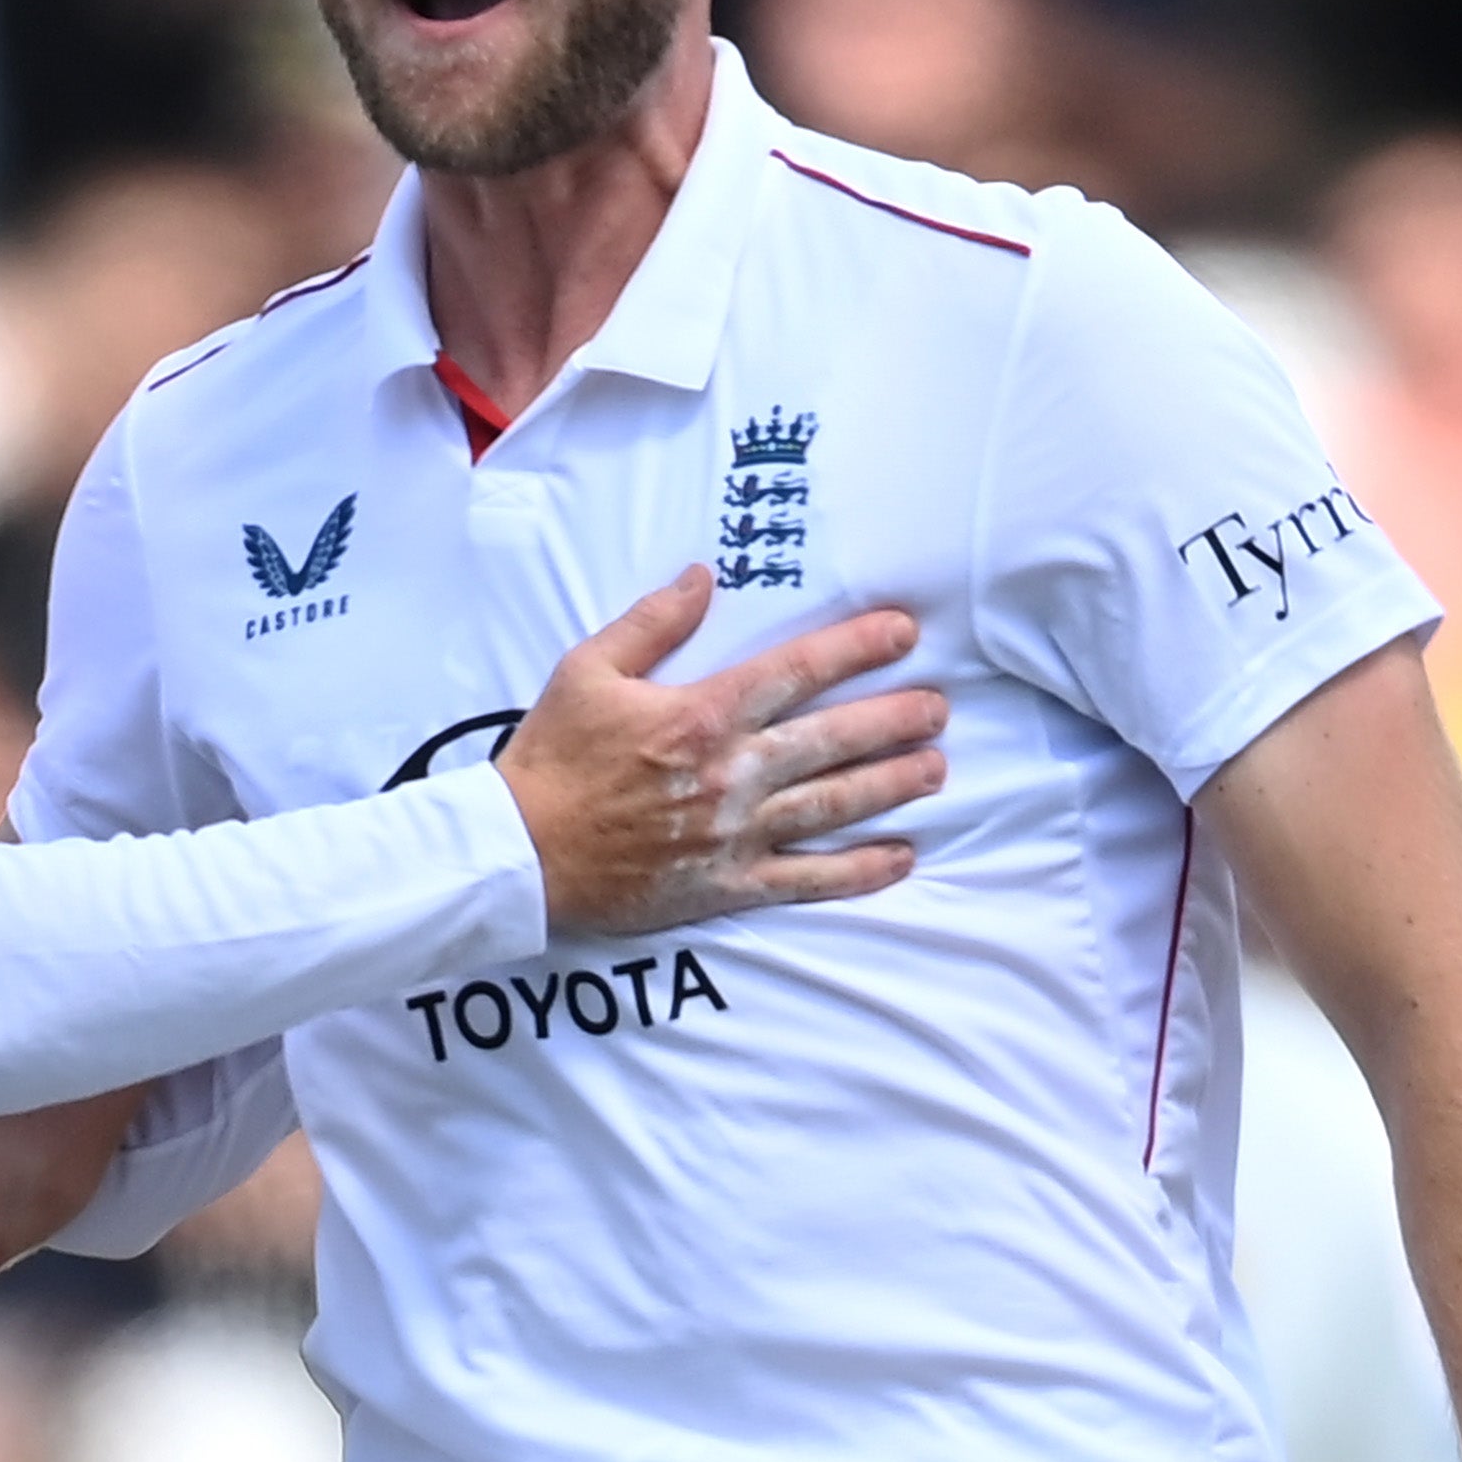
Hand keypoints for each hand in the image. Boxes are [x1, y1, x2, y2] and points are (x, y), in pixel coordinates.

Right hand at [501, 574, 950, 932]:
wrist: (520, 853)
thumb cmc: (552, 759)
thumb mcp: (588, 671)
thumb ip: (651, 622)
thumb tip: (702, 576)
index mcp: (701, 715)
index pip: (798, 672)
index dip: (858, 648)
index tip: (905, 631)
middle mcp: (730, 774)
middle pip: (834, 740)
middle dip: (895, 721)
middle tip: (940, 708)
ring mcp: (734, 834)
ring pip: (833, 807)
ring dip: (892, 787)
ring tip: (936, 769)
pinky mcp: (728, 886)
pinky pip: (807, 880)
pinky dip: (859, 872)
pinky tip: (901, 858)